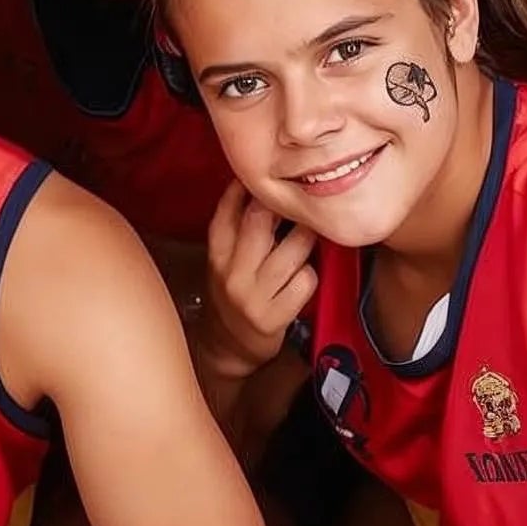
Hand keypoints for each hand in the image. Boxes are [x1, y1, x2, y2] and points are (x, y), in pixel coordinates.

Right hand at [196, 184, 318, 380]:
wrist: (229, 347)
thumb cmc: (234, 293)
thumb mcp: (225, 262)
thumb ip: (237, 229)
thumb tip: (261, 187)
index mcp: (217, 255)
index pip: (227, 212)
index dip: (246, 189)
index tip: (266, 178)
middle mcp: (231, 274)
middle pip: (260, 222)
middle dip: (285, 208)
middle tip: (299, 204)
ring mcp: (253, 297)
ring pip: (293, 250)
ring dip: (306, 240)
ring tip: (307, 239)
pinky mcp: (275, 317)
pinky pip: (306, 281)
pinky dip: (310, 275)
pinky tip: (303, 277)